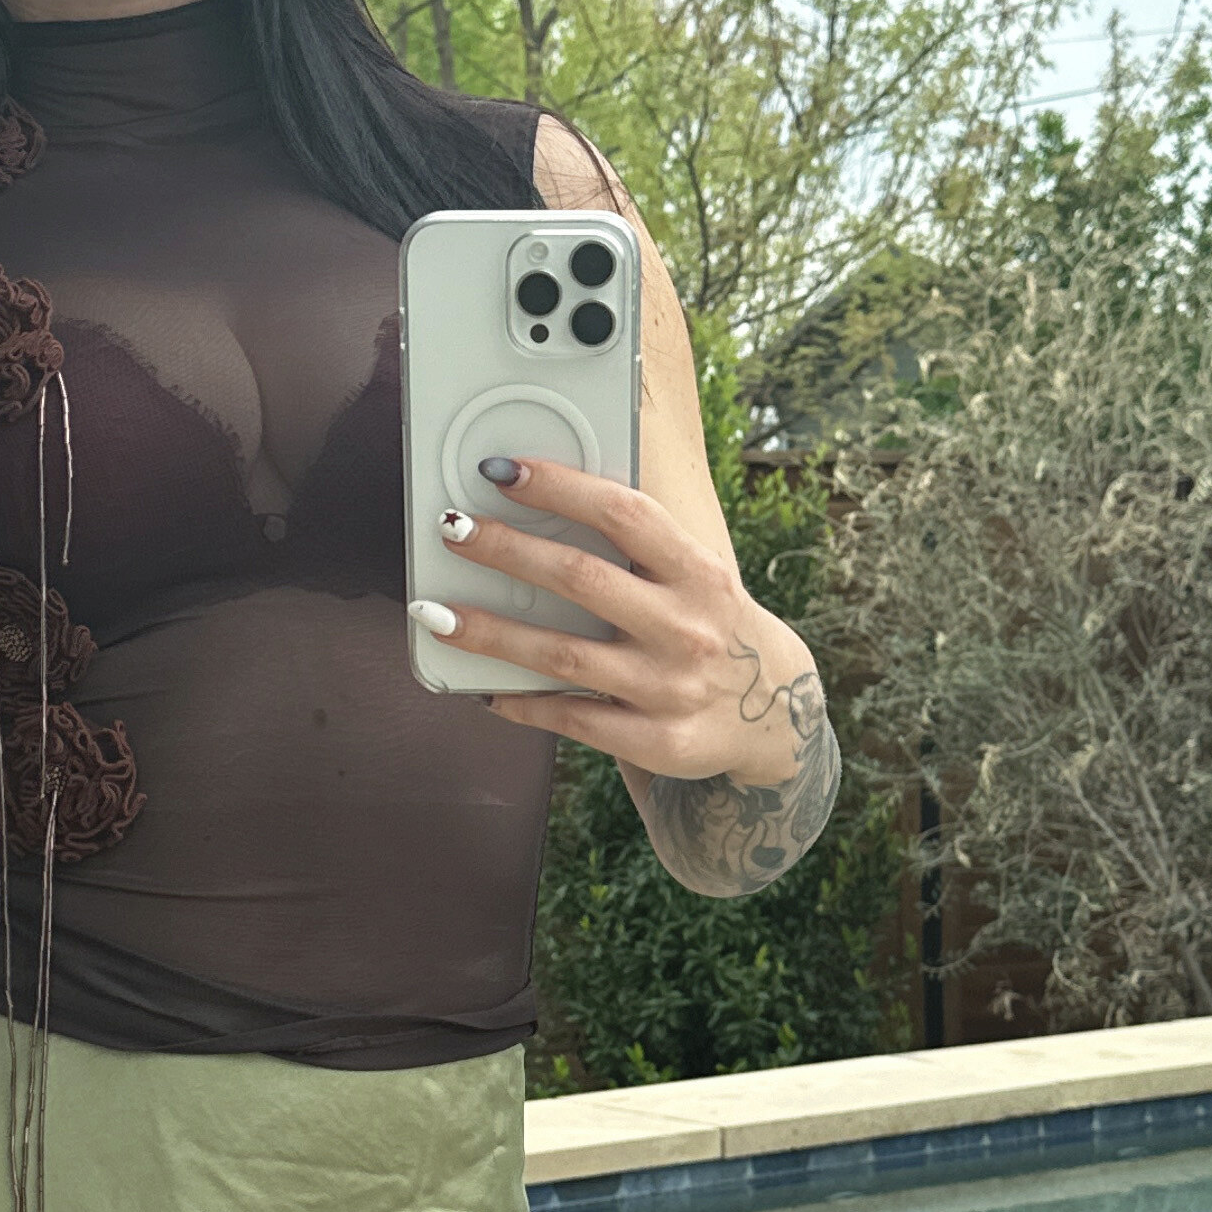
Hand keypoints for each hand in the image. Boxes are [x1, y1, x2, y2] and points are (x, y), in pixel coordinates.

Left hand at [412, 452, 816, 784]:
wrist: (775, 716)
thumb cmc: (712, 627)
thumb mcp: (695, 578)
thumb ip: (637, 550)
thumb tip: (537, 512)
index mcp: (699, 571)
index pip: (624, 514)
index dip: (560, 487)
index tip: (502, 471)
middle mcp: (687, 628)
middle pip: (580, 579)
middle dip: (506, 550)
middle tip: (452, 529)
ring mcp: (671, 689)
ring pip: (562, 656)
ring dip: (490, 632)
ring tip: (436, 613)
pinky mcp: (656, 741)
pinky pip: (570, 718)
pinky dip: (520, 701)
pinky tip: (481, 688)